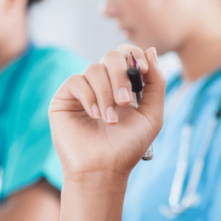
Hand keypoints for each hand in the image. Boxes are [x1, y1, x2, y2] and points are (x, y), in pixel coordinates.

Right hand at [49, 45, 164, 178]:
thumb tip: (150, 50)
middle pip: (110, 56)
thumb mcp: (152, 115)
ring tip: (109, 120)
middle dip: (121, 76)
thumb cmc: (127, 147)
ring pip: (94, 70)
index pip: (127, 55)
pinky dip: (89, 97)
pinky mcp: (64, 99)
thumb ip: (156, 84)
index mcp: (123, 85)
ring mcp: (83, 91)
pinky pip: (76, 81)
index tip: (143, 72)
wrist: (104, 170)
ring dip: (106, 94)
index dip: (135, 56)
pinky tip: (95, 116)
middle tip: (126, 102)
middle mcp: (102, 84)